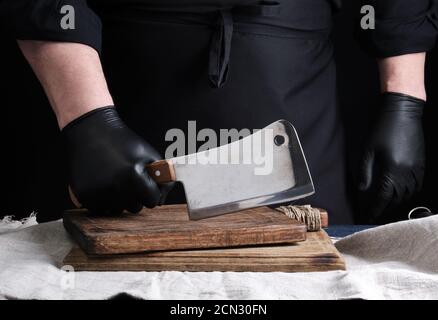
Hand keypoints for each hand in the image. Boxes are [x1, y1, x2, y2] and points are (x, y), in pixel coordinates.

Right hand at [63, 106, 171, 214]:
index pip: (153, 201)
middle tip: (127, 177)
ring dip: (119, 199)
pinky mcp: (84, 196)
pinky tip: (102, 182)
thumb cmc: (122, 142)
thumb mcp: (148, 154)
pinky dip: (103, 200)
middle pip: (135, 208)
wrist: (91, 131)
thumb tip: (162, 200)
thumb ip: (161, 178)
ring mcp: (98, 194)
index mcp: (134, 177)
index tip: (145, 182)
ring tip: (114, 178)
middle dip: (135, 195)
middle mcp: (115, 188)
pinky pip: (101, 209)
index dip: (151, 191)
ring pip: (118, 211)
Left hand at [358, 92, 424, 220]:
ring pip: (409, 194)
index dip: (375, 208)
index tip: (368, 216)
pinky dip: (408, 193)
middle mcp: (407, 173)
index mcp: (392, 170)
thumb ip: (365, 172)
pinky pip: (417, 185)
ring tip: (386, 206)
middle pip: (397, 199)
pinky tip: (401, 193)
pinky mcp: (421, 163)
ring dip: (397, 202)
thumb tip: (362, 190)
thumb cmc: (382, 129)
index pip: (384, 197)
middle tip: (374, 213)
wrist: (403, 111)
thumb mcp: (368, 150)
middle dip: (385, 208)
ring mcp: (417, 168)